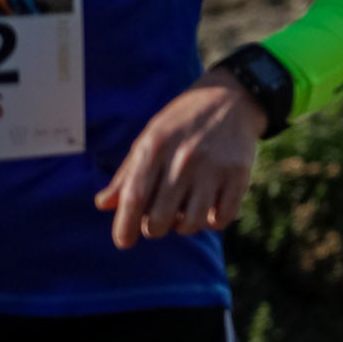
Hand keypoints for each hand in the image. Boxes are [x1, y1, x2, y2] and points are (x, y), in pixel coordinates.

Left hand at [96, 78, 265, 249]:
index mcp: (155, 147)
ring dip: (184, 227)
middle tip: (157, 222)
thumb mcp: (150, 138)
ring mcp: (213, 168)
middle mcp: (183, 159)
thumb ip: (128, 173)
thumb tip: (104, 205)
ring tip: (183, 215)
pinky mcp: (238, 175)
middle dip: (154, 229)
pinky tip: (208, 210)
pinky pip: (222, 218)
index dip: (124, 225)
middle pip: (160, 218)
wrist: (231, 99)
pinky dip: (212, 222)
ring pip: (192, 223)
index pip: (134, 197)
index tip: (124, 242)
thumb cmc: (183, 122)